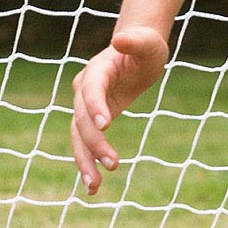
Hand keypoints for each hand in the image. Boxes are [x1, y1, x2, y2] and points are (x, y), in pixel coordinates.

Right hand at [70, 25, 169, 194]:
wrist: (136, 54)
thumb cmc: (146, 47)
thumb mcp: (149, 43)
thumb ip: (136, 41)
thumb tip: (120, 38)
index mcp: (97, 70)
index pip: (91, 89)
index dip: (95, 106)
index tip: (105, 125)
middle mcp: (85, 90)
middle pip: (82, 120)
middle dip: (95, 143)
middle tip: (114, 164)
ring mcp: (85, 107)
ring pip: (79, 137)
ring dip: (85, 161)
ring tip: (94, 186)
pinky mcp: (92, 122)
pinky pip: (85, 144)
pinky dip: (87, 164)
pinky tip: (94, 188)